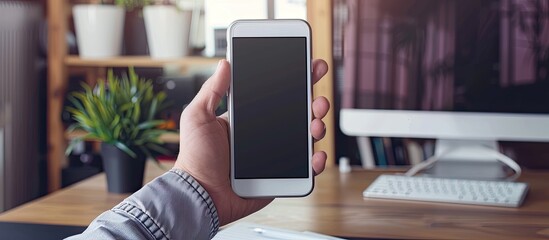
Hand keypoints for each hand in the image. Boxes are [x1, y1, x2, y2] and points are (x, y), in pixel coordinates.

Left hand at [173, 59, 329, 224]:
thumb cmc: (194, 159)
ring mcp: (274, 155)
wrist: (199, 194)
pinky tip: (316, 155)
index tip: (308, 66)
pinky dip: (316, 162)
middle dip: (313, 102)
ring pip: (305, 137)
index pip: (276, 94)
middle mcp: (265, 134)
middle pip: (297, 113)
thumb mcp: (198, 117)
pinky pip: (304, 168)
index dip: (294, 80)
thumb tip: (225, 63)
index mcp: (248, 118)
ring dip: (317, 126)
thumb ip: (212, 90)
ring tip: (316, 124)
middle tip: (317, 98)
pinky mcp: (280, 176)